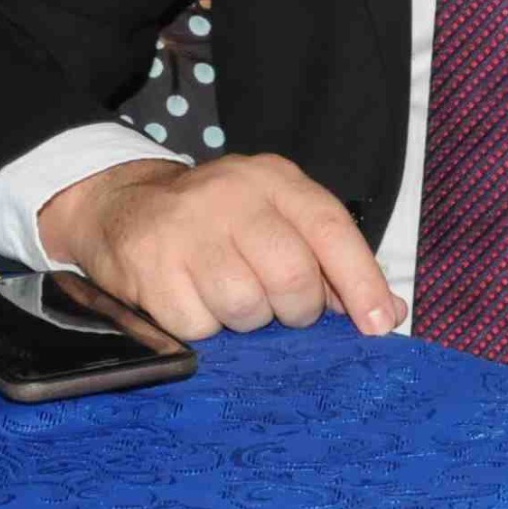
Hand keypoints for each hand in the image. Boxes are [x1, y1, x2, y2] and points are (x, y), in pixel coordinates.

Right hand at [40, 153, 403, 342]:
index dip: (360, 282)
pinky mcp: (149, 267)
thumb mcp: (275, 218)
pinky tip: (194, 301)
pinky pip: (199, 326)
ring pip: (246, 306)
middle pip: (291, 275)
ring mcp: (186, 230)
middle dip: (295, 308)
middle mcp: (232, 196)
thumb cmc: (216, 222)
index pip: (330, 229)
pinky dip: (204, 328)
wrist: (120, 205)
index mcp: (274, 180)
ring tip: (230, 298)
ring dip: (246, 320)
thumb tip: (387, 315)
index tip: (378, 326)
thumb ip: (332, 262)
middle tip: (279, 307)